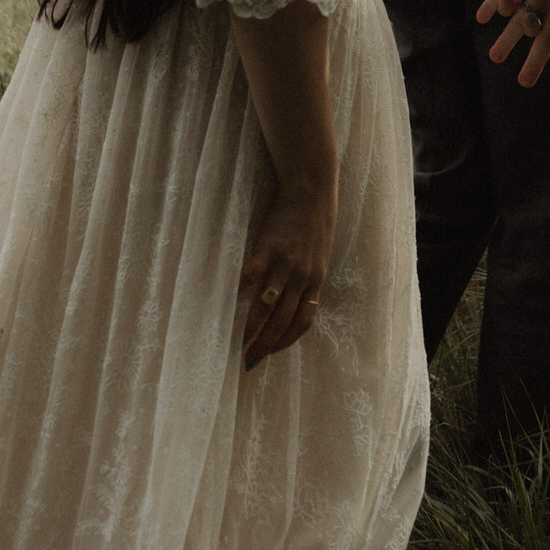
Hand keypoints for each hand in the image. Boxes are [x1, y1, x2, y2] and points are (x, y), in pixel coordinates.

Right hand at [238, 183, 332, 364]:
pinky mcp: (269, 247)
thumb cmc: (315, 221)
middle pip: (283, 319)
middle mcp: (301, 277)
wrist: (311, 191)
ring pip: (267, 304)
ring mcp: (285, 263)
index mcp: (315, 279)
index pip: (304, 319)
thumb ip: (308, 276)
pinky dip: (242, 288)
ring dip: (253, 326)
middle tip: (251, 359)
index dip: (289, 338)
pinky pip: (253, 273)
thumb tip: (294, 295)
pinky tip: (229, 300)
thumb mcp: (319, 254)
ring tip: (239, 342)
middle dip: (267, 342)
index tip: (274, 350)